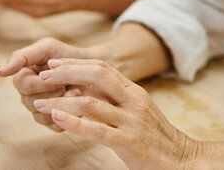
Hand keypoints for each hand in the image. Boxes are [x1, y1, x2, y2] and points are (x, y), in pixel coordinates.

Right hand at [0, 38, 98, 131]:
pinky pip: (55, 125)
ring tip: (75, 92)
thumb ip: (21, 57)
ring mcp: (40, 111)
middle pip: (32, 102)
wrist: (93, 69)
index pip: (23, 85)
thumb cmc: (67, 56)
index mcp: (23, 78)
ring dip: (61, 103)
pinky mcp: (54, 122)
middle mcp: (28, 96)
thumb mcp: (46, 48)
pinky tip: (77, 104)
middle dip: (54, 92)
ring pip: (41, 116)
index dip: (42, 82)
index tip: (58, 73)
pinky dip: (67, 115)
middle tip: (68, 84)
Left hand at [32, 58, 197, 168]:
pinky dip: (74, 123)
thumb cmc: (156, 139)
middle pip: (97, 76)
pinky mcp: (129, 143)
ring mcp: (132, 122)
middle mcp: (133, 102)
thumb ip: (115, 101)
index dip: (75, 64)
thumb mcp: (138, 112)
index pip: (103, 68)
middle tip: (43, 77)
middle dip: (67, 73)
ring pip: (91, 103)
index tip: (53, 65)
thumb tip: (83, 91)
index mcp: (135, 92)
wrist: (184, 161)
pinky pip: (97, 130)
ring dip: (60, 102)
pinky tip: (56, 119)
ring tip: (39, 104)